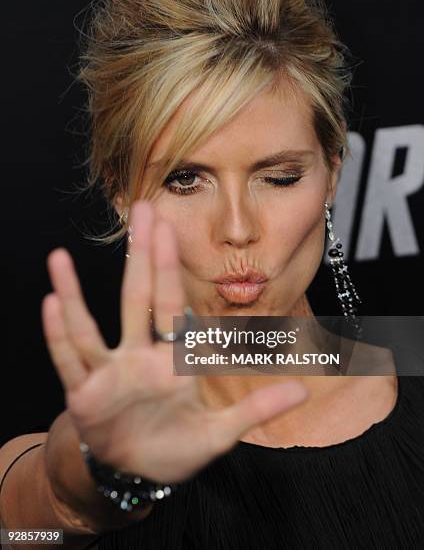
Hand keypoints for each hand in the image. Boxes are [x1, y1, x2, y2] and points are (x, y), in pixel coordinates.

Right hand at [42, 201, 308, 483]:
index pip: (170, 305)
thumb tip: (304, 389)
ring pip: (91, 326)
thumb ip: (257, 409)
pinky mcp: (84, 396)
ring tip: (59, 258)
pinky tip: (50, 304)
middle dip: (140, 257)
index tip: (170, 229)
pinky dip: (59, 335)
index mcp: (171, 360)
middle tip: (141, 211)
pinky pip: (70, 362)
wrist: (136, 473)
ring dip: (75, 293)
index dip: (170, 268)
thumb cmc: (176, 446)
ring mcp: (109, 374)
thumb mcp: (220, 432)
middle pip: (136, 299)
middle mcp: (138, 357)